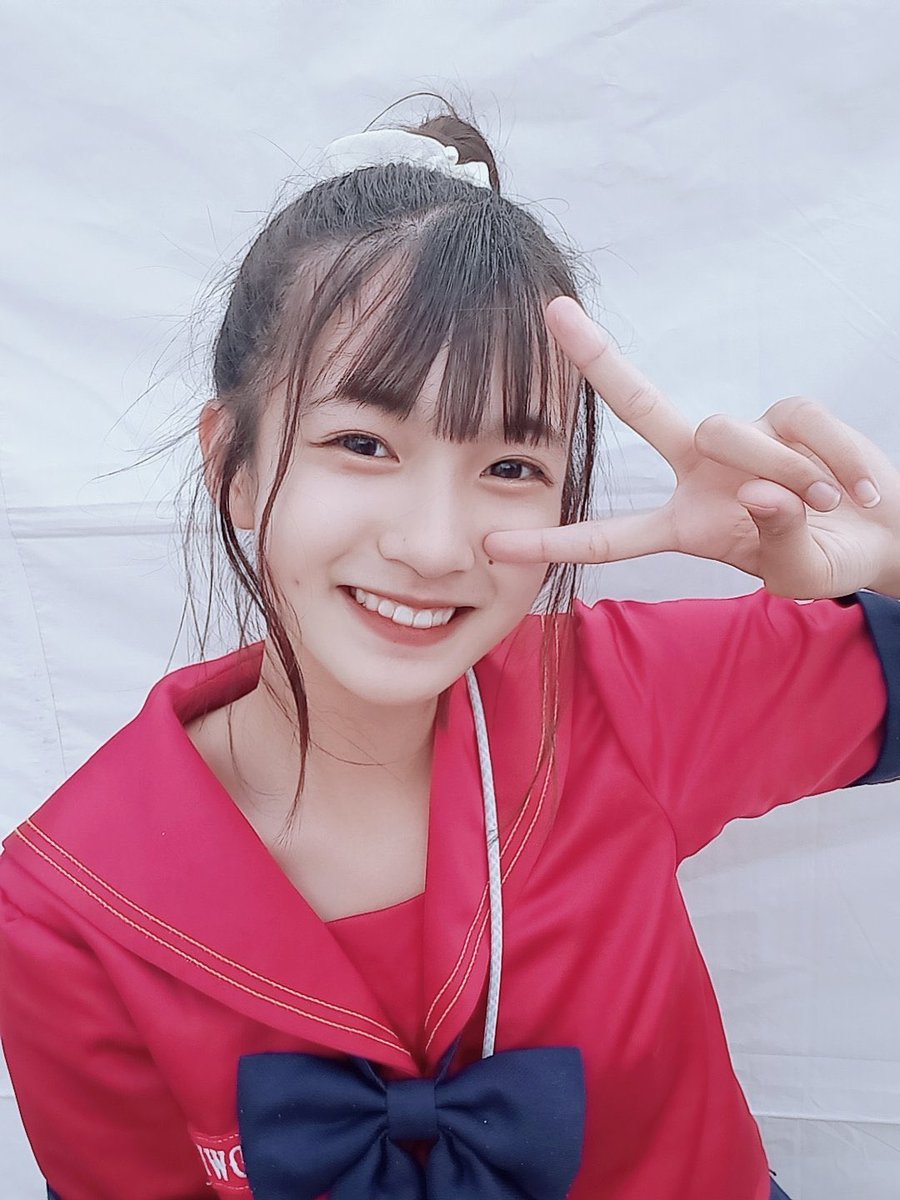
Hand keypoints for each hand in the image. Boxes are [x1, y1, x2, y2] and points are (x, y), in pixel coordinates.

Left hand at [483, 297, 899, 598]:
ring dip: (783, 472)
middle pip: (640, 407)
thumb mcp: (797, 570)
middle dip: (598, 359)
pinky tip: (858, 488)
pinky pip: (800, 422)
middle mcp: (701, 471)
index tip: (493, 542)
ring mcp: (743, 437)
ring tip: (829, 504)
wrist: (885, 533)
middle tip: (554, 313)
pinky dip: (833, 458)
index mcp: (684, 525)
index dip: (554, 541)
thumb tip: (758, 490)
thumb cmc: (827, 557)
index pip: (609, 537)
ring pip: (729, 432)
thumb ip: (775, 538)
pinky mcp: (790, 413)